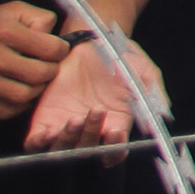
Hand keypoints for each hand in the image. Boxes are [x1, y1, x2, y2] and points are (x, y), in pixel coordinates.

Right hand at [0, 0, 67, 121]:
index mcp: (3, 30)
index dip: (61, 49)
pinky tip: (16, 91)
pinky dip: (17, 105)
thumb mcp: (8, 11)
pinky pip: (6, 110)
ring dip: (36, 89)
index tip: (56, 49)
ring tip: (33, 80)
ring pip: (24, 95)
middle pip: (41, 74)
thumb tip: (56, 38)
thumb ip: (38, 18)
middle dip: (51, 71)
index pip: (51, 48)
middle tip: (47, 66)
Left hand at [24, 25, 157, 150]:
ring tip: (74, 118)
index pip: (115, 153)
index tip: (116, 134)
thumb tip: (159, 121)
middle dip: (92, 136)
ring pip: (61, 151)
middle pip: (87, 152)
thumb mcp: (146, 73)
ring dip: (68, 141)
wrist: (91, 40)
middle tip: (96, 111)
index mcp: (116, 124)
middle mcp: (90, 130)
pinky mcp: (44, 117)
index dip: (115, 152)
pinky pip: (35, 143)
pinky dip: (38, 143)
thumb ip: (154, 96)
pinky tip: (48, 131)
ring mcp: (65, 125)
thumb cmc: (122, 57)